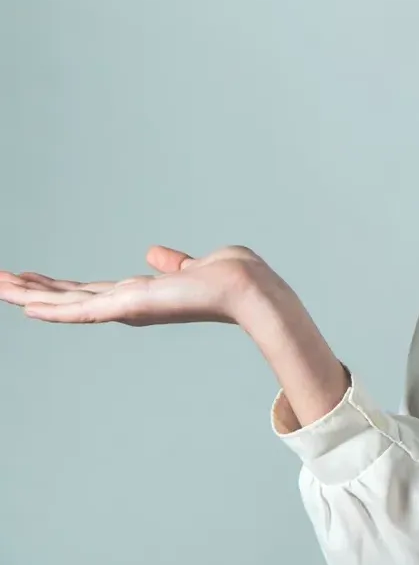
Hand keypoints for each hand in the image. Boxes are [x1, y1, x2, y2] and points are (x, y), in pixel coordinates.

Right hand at [0, 244, 276, 326]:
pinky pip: (82, 310)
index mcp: (141, 294)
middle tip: (0, 281)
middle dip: (33, 290)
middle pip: (69, 298)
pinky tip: (26, 306)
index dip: (60, 287)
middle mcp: (129, 304)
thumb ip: (172, 263)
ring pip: (65, 304)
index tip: (34, 280)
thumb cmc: (231, 278)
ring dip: (29, 295)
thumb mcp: (193, 266)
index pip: (90, 291)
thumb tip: (155, 253)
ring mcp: (127, 307)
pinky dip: (53, 309)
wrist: (247, 288)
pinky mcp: (130, 307)